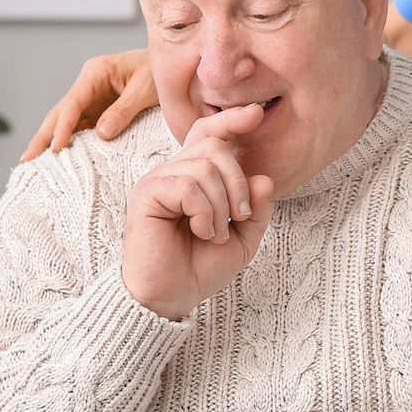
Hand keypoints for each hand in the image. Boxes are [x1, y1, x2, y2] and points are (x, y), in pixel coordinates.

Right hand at [22, 49, 156, 160]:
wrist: (173, 67)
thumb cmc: (160, 72)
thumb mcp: (146, 88)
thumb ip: (124, 110)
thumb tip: (102, 133)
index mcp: (95, 73)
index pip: (72, 103)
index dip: (62, 127)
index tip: (55, 148)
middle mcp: (88, 85)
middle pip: (60, 113)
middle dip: (43, 136)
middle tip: (27, 160)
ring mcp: (92, 98)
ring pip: (66, 122)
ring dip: (51, 141)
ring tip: (35, 163)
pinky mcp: (99, 110)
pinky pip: (81, 127)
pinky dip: (69, 142)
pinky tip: (59, 157)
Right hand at [120, 104, 274, 319]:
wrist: (170, 297)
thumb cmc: (198, 268)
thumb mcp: (242, 239)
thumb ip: (256, 210)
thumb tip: (264, 178)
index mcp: (192, 177)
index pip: (208, 134)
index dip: (231, 120)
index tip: (256, 113)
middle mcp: (173, 172)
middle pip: (213, 146)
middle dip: (237, 181)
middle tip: (239, 216)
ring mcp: (157, 181)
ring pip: (204, 166)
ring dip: (221, 205)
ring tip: (215, 234)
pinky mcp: (147, 194)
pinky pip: (188, 186)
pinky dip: (205, 211)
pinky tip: (202, 232)